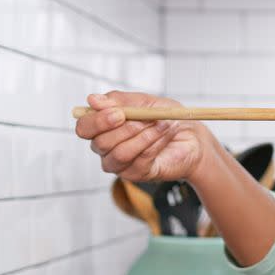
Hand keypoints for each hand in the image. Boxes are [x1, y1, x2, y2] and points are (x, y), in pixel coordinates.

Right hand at [74, 91, 208, 183]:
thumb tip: (93, 100)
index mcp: (102, 127)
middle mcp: (105, 148)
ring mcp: (120, 164)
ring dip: (143, 136)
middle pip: (100, 143)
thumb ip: (119, 101)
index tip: (118, 113)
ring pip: (120, 154)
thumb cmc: (163, 116)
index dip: (97, 121)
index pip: (84, 128)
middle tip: (145, 118)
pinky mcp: (137, 174)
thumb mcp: (143, 101)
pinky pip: (140, 160)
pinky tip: (164, 134)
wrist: (190, 135)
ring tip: (161, 123)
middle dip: (125, 128)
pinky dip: (154, 144)